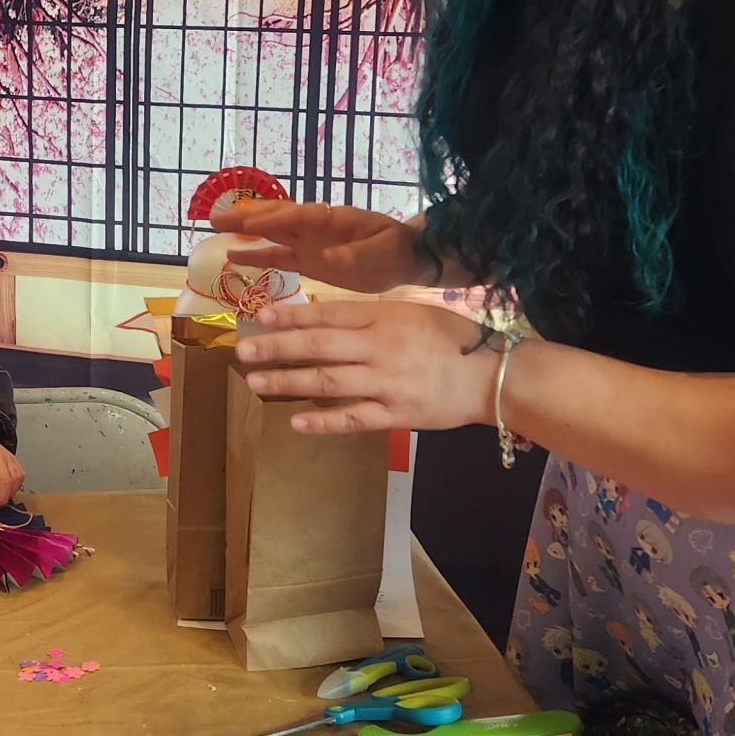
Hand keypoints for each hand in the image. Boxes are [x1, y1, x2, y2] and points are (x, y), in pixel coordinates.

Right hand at [213, 200, 434, 294]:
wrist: (408, 258)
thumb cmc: (398, 249)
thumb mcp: (385, 251)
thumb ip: (359, 255)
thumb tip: (330, 258)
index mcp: (334, 220)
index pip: (298, 216)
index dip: (273, 218)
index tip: (246, 223)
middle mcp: (316, 227)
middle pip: (276, 217)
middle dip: (247, 217)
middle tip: (215, 217)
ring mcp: (310, 242)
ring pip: (271, 233)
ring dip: (245, 231)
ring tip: (216, 229)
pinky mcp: (309, 260)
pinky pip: (277, 256)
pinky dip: (256, 256)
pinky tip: (233, 258)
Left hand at [233, 299, 495, 433]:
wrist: (492, 377)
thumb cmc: (455, 339)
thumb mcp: (415, 312)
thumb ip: (375, 316)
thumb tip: (330, 320)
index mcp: (386, 317)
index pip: (329, 313)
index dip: (293, 315)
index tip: (261, 316)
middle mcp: (381, 348)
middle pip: (320, 345)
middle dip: (278, 347)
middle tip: (242, 350)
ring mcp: (386, 383)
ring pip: (328, 381)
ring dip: (288, 381)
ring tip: (256, 381)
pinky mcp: (396, 414)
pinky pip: (353, 418)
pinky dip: (323, 421)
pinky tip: (296, 422)